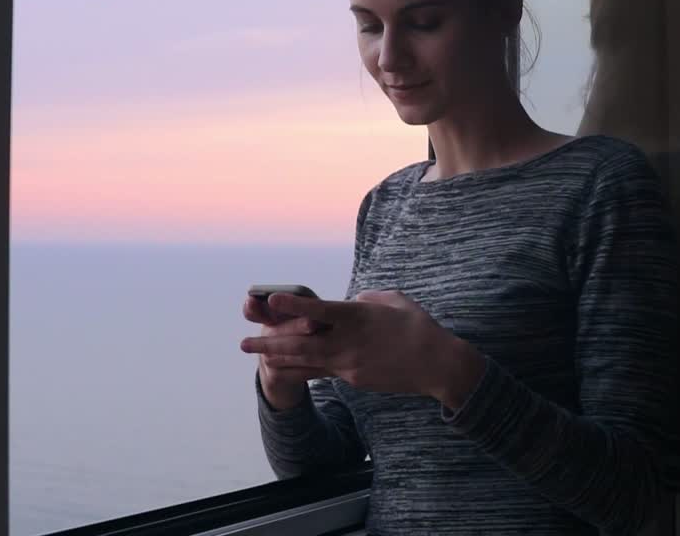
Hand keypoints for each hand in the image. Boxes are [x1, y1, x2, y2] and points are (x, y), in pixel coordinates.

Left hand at [240, 290, 485, 406]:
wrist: (436, 365)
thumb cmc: (417, 326)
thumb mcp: (392, 300)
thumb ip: (366, 299)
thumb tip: (352, 302)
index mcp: (357, 318)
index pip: (318, 311)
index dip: (293, 307)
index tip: (270, 301)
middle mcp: (348, 342)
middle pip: (302, 343)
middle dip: (270, 342)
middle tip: (243, 342)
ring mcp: (349, 365)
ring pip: (307, 361)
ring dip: (280, 358)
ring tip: (257, 357)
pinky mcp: (354, 379)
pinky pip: (323, 372)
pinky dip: (304, 368)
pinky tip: (287, 368)